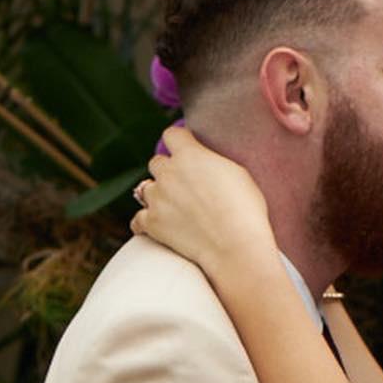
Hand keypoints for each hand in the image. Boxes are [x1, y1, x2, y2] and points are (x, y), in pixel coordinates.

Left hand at [130, 126, 275, 279]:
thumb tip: (205, 162)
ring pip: (145, 188)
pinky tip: (153, 224)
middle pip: (156, 162)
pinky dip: (144, 222)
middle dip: (168, 171)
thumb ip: (213, 161)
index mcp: (189, 154)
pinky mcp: (152, 223)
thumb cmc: (245, 211)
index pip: (172, 135)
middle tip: (183, 185)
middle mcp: (168, 172)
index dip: (179, 142)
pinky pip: (137, 219)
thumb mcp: (237, 173)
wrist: (236, 247)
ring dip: (156, 194)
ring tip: (172, 207)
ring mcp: (157, 198)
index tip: (186, 150)